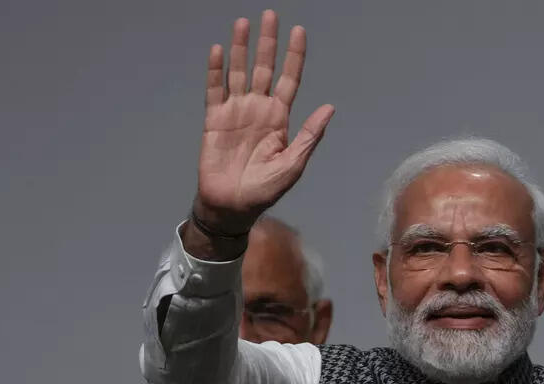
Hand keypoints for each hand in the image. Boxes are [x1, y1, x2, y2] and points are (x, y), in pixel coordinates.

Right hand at [192, 11, 334, 240]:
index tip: (299, 32)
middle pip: (264, 68)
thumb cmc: (264, 189)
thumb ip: (310, 136)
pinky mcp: (214, 119)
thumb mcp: (293, 165)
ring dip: (242, 48)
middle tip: (271, 15)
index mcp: (280, 119)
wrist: (232, 205)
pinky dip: (216, 70)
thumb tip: (329, 108)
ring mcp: (236, 112)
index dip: (294, 57)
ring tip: (244, 23)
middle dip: (268, 43)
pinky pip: (215, 90)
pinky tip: (219, 51)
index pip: (289, 80)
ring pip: (240, 72)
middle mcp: (258, 109)